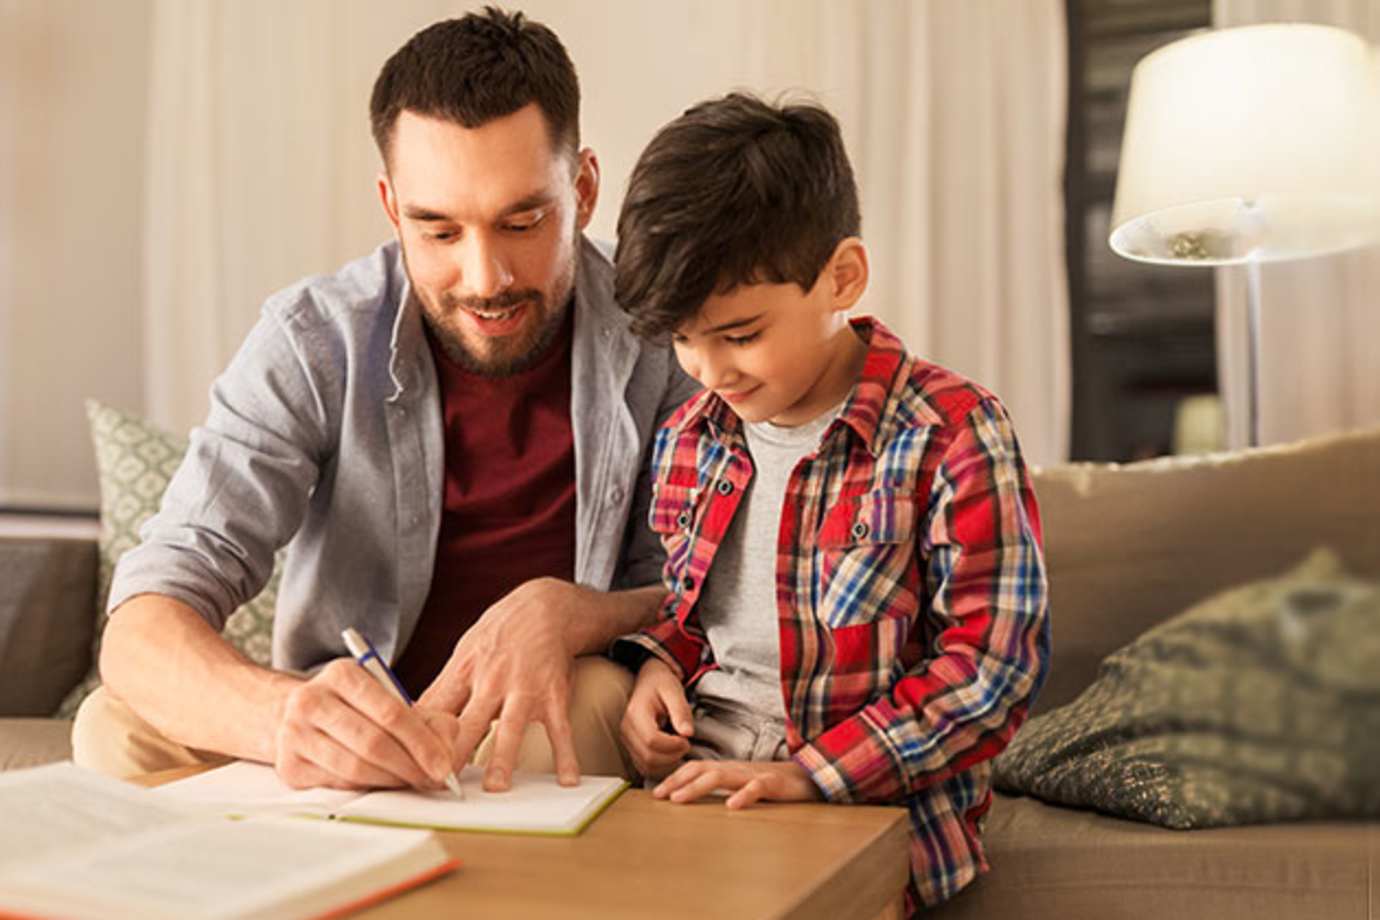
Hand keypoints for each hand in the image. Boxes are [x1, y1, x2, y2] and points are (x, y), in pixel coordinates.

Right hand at [272, 658, 459, 790]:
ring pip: (355, 768)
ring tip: (412, 782)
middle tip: (432, 779)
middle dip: (411, 766)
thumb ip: (425, 717)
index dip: (422, 743)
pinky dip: (367, 788)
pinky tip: (382, 783)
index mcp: (342, 673)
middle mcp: (312, 700)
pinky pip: (338, 783)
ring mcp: (295, 734)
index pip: (391, 712)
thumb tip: (447, 748)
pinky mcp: (289, 766)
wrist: (293, 713)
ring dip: (392, 781)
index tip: (443, 765)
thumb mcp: (386, 696)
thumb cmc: (351, 707)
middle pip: (373, 743)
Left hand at [418, 577, 582, 790]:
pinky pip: (560, 729)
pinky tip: (567, 779)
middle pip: (467, 724)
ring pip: (511, 728)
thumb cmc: (500, 634)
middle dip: (453, 755)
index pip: (435, 711)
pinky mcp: (554, 695)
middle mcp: (491, 682)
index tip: (411, 769)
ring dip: (503, 759)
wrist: (546, 607)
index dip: (420, 739)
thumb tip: (410, 719)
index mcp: (464, 673)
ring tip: (495, 788)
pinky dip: (566, 755)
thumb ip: (443, 688)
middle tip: (441, 786)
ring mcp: (524, 689)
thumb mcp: (464, 653)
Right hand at [619, 657, 693, 779]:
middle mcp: (626, 730)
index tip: (686, 738)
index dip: (673, 745)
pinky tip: (672, 754)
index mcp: (635, 714)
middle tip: (686, 744)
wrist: (649, 682)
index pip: (652, 740)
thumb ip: (681, 711)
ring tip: (679, 748)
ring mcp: (627, 742)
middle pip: (649, 758)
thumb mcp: (674, 690)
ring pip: (647, 767)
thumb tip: (687, 733)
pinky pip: (645, 768)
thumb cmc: (661, 684)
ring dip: (668, 764)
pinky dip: (661, 767)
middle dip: (672, 756)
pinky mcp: (631, 750)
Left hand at [653, 759, 821, 808]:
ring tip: (680, 799)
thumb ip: (720, 788)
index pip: (695, 769)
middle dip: (678, 781)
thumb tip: (693, 797)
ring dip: (698, 787)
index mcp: (728, 770)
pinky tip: (732, 806)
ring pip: (721, 777)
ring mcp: (754, 775)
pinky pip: (757, 788)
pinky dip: (744, 796)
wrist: (808, 776)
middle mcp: (736, 769)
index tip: (656, 793)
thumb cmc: (770, 784)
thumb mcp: (740, 784)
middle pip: (702, 770)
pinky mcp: (774, 785)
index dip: (675, 778)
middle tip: (659, 796)